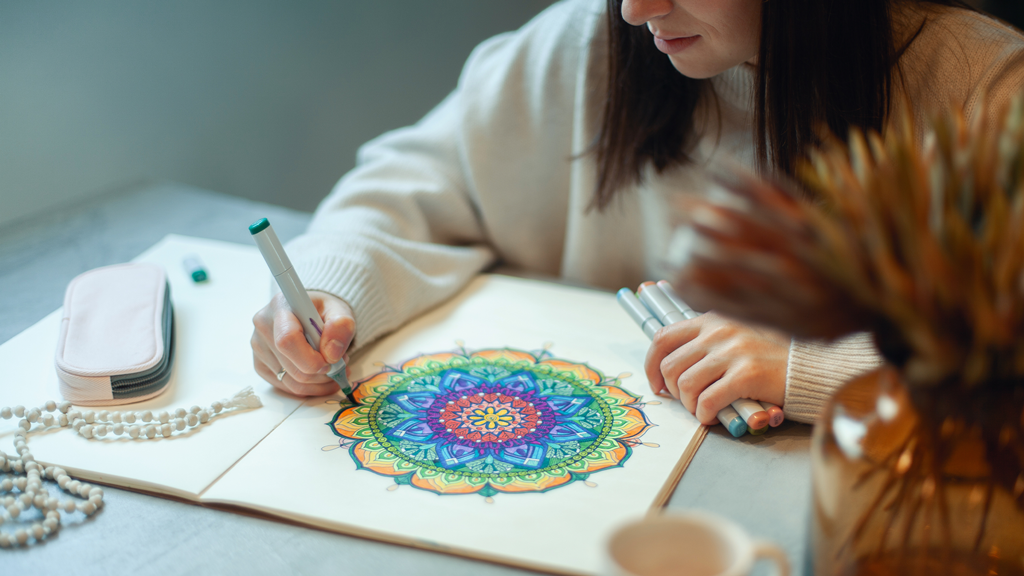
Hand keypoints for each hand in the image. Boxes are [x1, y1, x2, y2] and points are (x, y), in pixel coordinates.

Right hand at [251, 291, 354, 395]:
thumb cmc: (323, 310)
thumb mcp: (340, 310)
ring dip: (319, 382)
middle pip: (292, 366)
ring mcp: (258, 347)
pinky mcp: (260, 364)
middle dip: (322, 372)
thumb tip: (331, 354)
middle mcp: (263, 327)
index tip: (331, 361)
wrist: (309, 312)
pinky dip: (309, 387)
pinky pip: (286, 386)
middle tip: (341, 364)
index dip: (311, 359)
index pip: (287, 341)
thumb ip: (342, 326)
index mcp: (280, 307)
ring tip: (334, 368)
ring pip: (291, 381)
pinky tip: (320, 374)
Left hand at [644, 311, 787, 424]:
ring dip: (689, 405)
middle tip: (687, 401)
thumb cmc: (765, 359)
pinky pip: (707, 401)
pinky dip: (704, 414)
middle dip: (673, 390)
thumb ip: (702, 345)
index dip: (651, 365)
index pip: (662, 338)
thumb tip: (666, 364)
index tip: (656, 384)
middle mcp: (718, 332)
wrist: (805, 370)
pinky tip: (712, 416)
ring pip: (686, 385)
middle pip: (670, 366)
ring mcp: (732, 352)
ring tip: (702, 409)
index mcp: (711, 321)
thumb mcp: (730, 339)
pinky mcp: (746, 375)